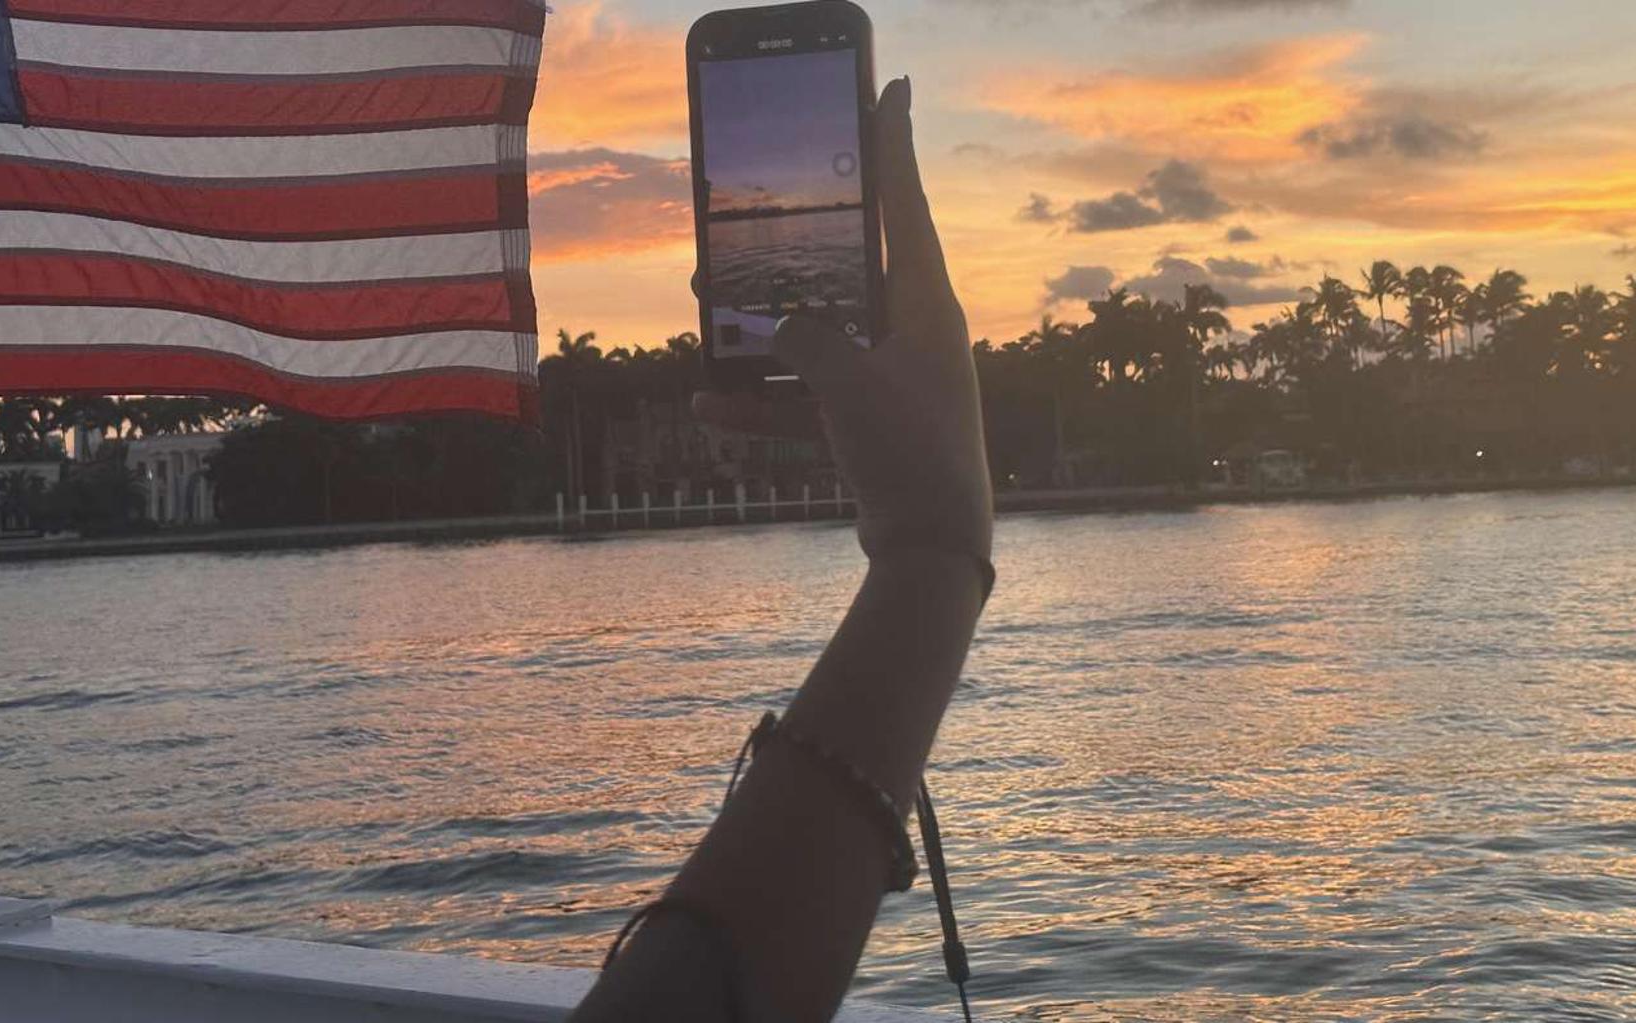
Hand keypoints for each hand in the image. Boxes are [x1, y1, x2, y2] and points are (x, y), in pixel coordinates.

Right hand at [694, 77, 992, 563]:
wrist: (933, 547)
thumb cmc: (907, 451)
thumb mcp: (846, 382)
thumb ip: (805, 339)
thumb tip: (780, 326)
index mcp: (927, 307)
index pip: (905, 206)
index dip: (892, 147)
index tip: (888, 91)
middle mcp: (915, 336)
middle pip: (846, 274)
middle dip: (788, 257)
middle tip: (745, 226)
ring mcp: (893, 382)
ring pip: (817, 340)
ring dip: (761, 335)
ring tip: (702, 313)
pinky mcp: (872, 427)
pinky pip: (809, 401)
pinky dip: (765, 403)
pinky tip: (708, 403)